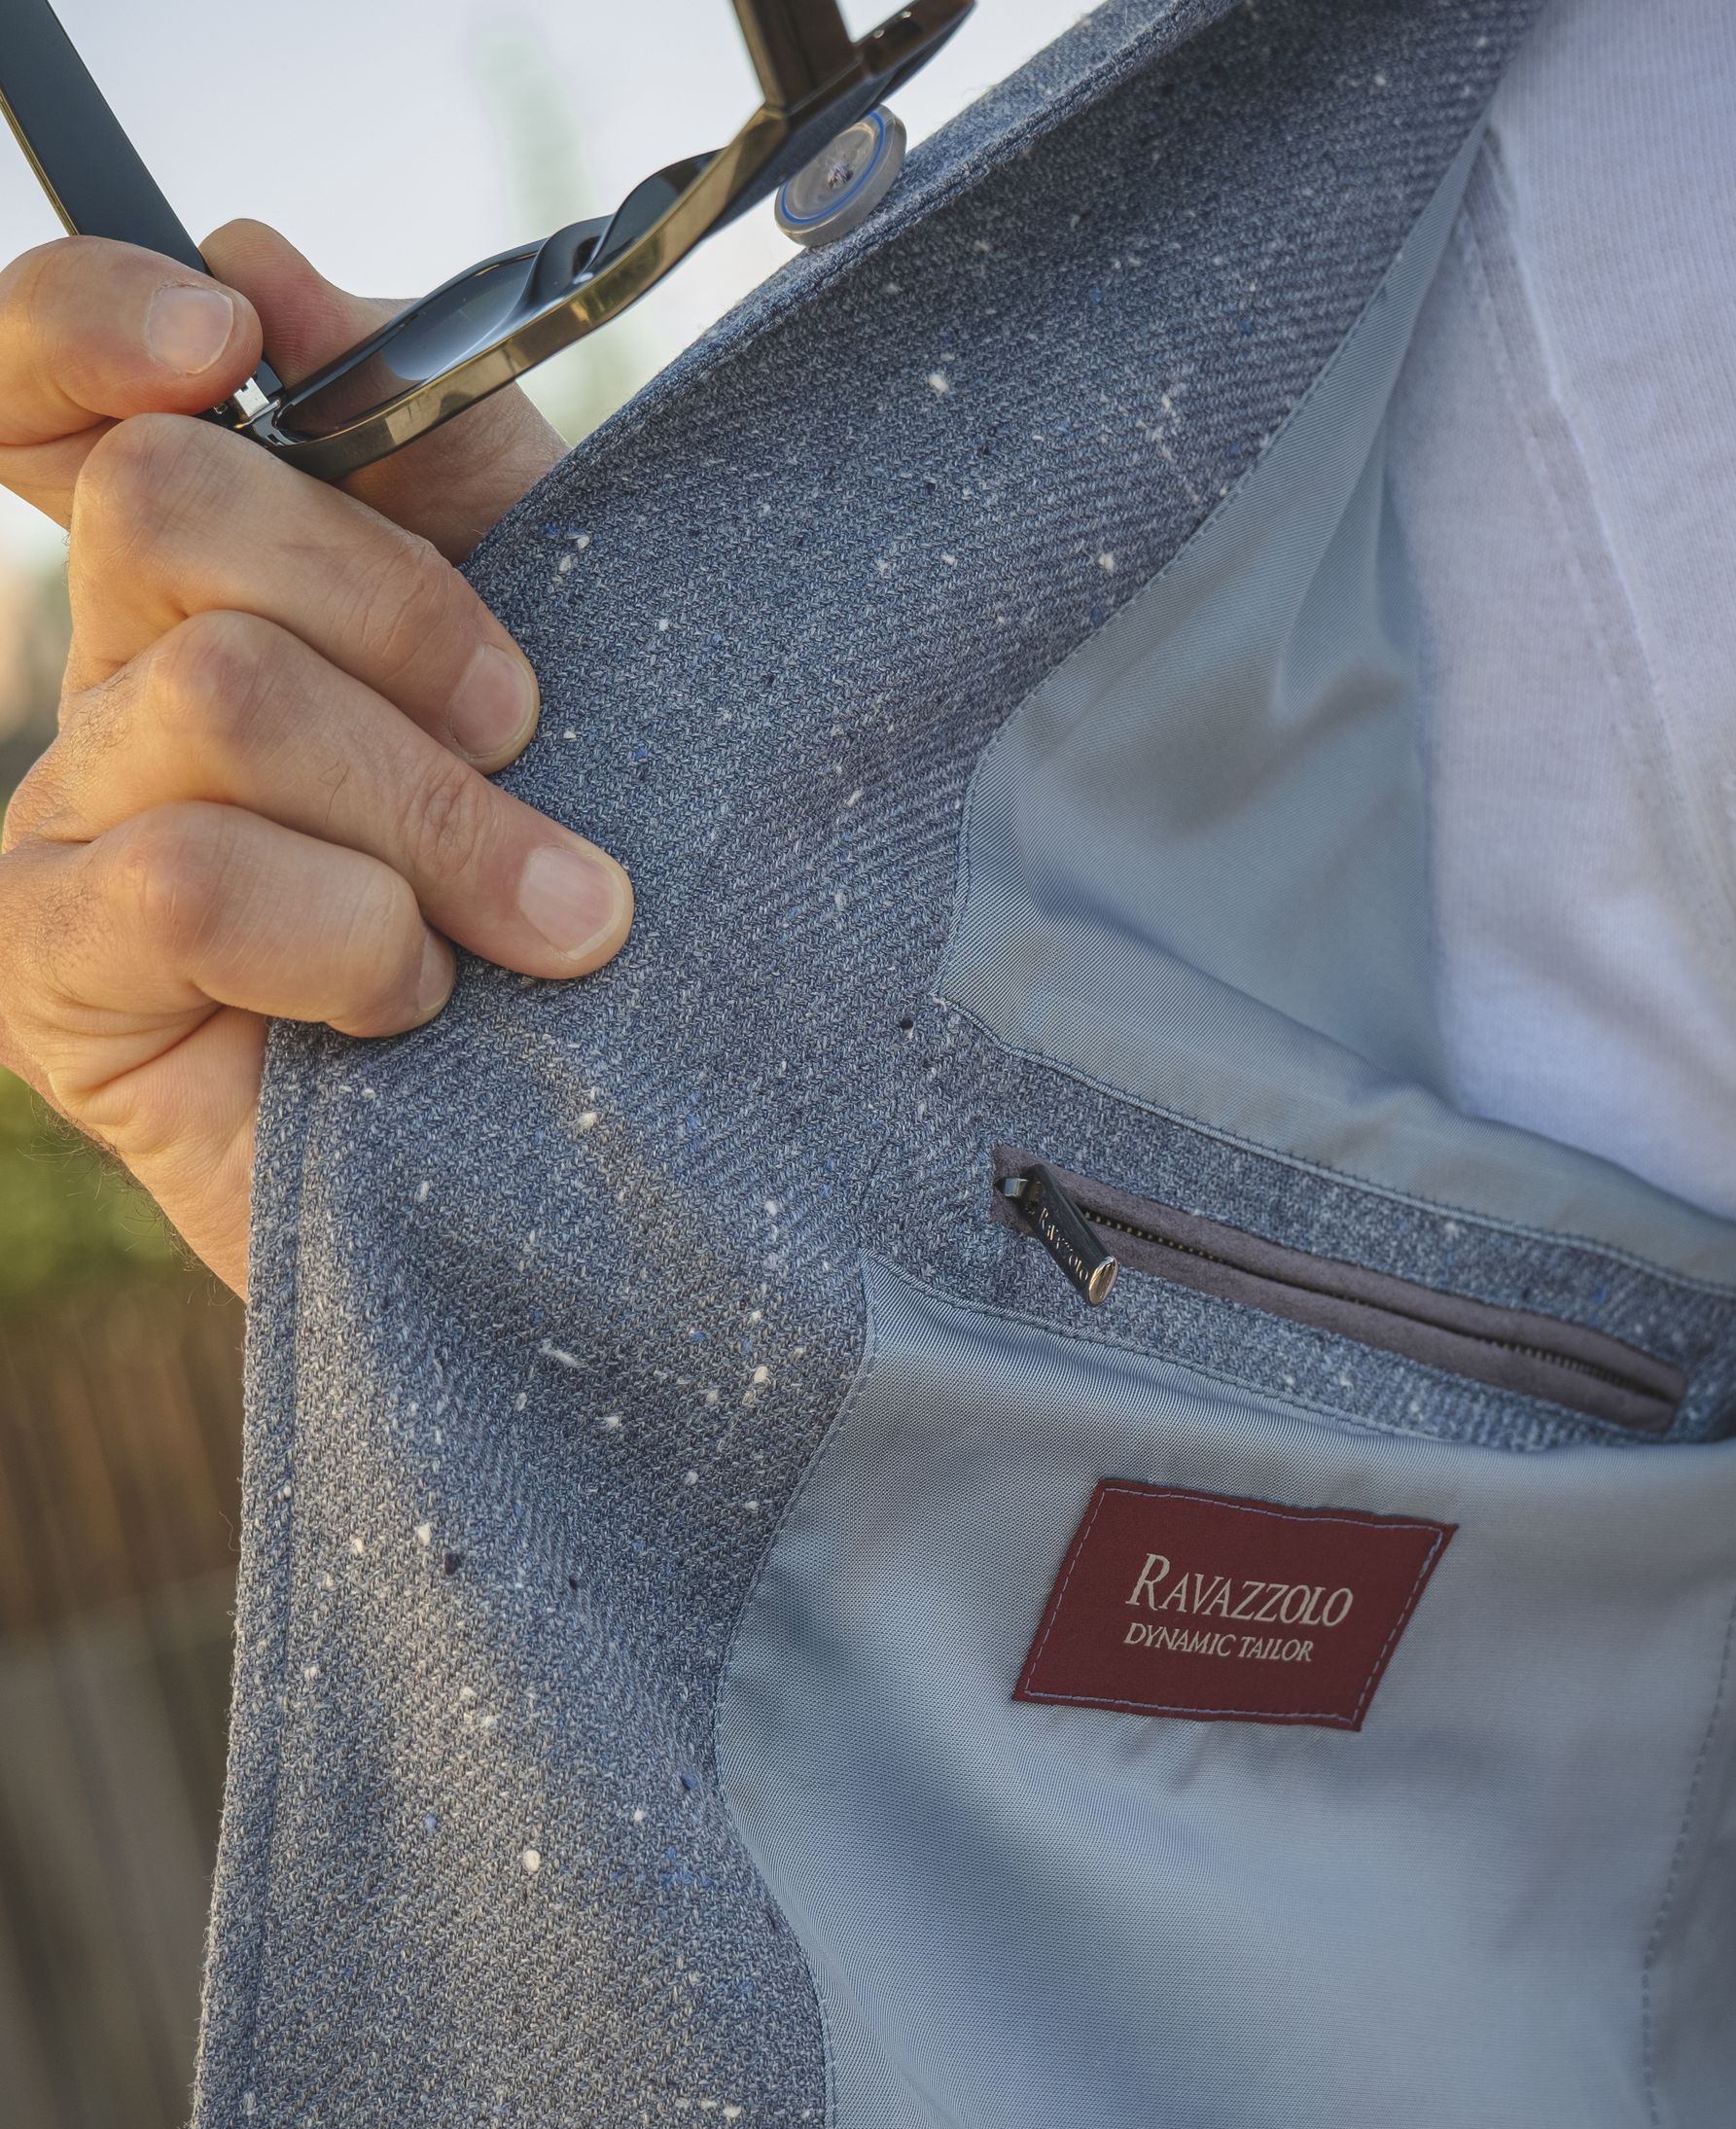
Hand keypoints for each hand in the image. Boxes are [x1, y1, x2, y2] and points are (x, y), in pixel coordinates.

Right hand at [0, 222, 630, 1296]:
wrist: (578, 1156)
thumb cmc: (558, 891)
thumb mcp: (540, 627)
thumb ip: (428, 448)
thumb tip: (262, 261)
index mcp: (202, 583)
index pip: (48, 388)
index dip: (89, 322)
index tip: (227, 340)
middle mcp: (104, 681)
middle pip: (168, 511)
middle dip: (401, 614)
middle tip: (527, 730)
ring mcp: (59, 827)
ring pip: (216, 700)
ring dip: (430, 816)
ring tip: (544, 923)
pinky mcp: (51, 975)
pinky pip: (187, 879)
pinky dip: (349, 935)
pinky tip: (412, 1008)